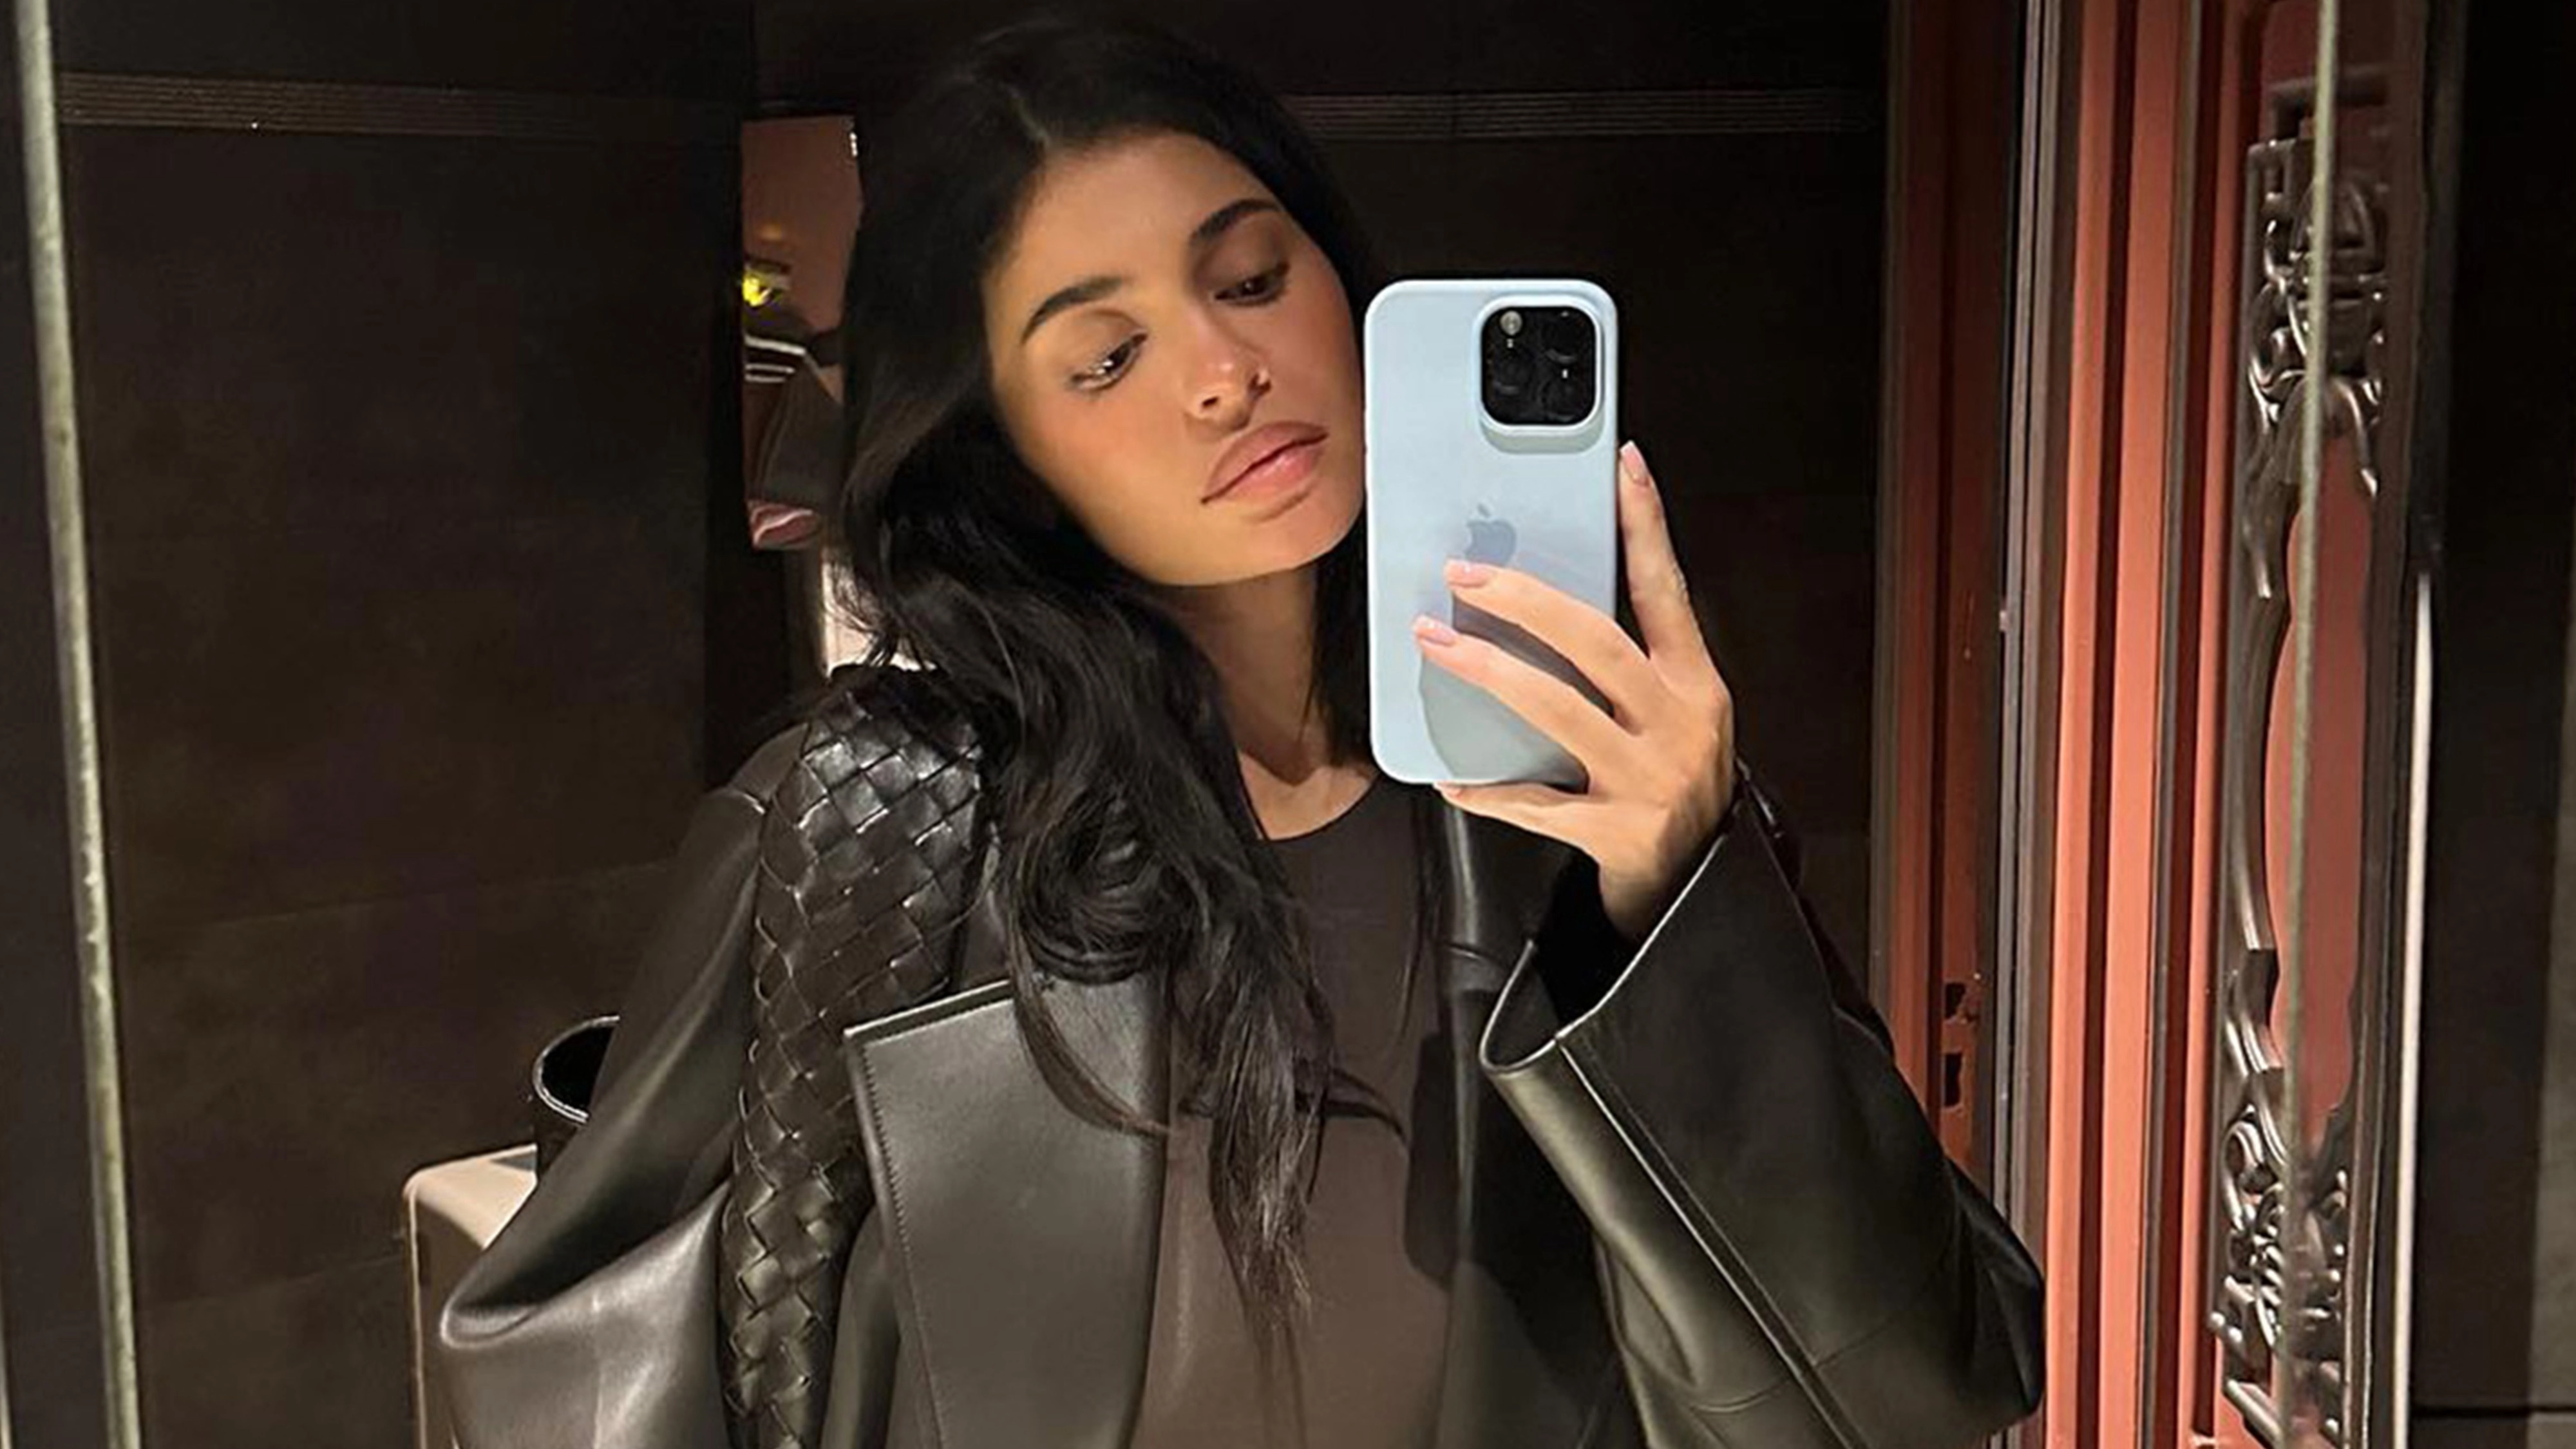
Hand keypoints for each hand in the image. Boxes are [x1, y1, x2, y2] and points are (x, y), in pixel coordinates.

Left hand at [1413, 439, 1737, 943]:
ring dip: (1488, 669)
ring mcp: (1650, 779)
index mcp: (1696, 685)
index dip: (1647, 525)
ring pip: (1557, 709)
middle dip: (1525, 599)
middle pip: (1597, 641)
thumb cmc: (1676, 793)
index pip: (1668, 589)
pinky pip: (1536, 803)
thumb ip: (1634, 670)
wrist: (1701, 897)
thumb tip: (1549, 607)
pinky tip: (1453, 777)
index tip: (1623, 466)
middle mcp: (1680, 724)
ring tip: (1436, 643)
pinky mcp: (1619, 833)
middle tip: (1466, 573)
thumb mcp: (1677, 720)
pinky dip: (1488, 789)